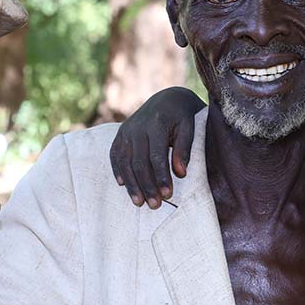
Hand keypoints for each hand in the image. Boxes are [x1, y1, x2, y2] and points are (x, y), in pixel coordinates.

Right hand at [109, 87, 204, 208]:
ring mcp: (125, 131)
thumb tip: (181, 173)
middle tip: (155, 205)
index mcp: (156, 124)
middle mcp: (137, 127)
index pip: (156, 156)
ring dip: (132, 184)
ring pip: (125, 162)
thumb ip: (184, 149)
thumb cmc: (182, 117)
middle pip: (138, 162)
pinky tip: (123, 185)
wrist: (167, 99)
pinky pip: (115, 156)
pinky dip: (118, 171)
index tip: (168, 195)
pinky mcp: (119, 135)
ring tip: (139, 203)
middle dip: (147, 186)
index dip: (161, 177)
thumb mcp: (189, 128)